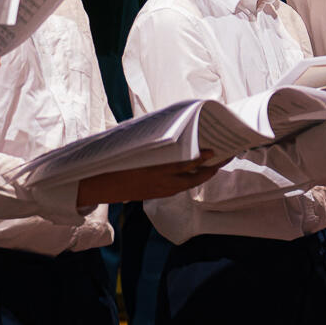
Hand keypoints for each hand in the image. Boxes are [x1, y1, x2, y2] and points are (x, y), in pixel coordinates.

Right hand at [75, 155, 219, 205]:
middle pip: (197, 177)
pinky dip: (191, 177)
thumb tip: (176, 131)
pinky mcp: (159, 194)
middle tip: (227, 155)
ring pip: (191, 183)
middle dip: (214, 167)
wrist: (98, 184)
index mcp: (158, 169)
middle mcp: (164, 182)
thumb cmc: (116, 161)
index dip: (204, 157)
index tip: (215, 149)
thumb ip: (158, 144)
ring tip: (216, 160)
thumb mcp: (137, 149)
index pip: (188, 164)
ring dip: (204, 172)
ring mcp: (162, 190)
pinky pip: (181, 186)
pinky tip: (195, 169)